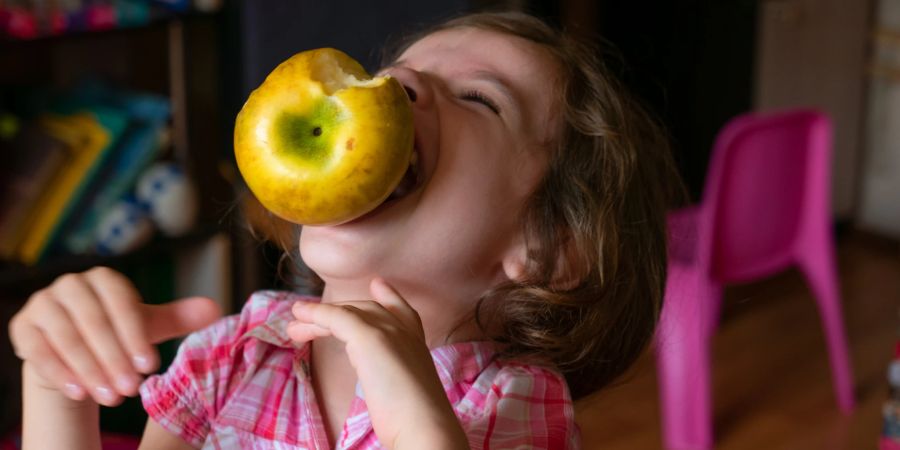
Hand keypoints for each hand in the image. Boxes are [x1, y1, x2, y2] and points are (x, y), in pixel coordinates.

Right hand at [9, 266, 221, 405]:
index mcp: (104, 278)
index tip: (151, 367)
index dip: (135, 336)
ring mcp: (43, 304)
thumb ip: (177, 317)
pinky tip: (80, 393)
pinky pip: (39, 351)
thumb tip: (216, 309)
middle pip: (93, 322)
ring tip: (111, 397)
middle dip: (114, 359)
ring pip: (67, 338)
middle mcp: (70, 285)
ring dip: (90, 370)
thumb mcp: (147, 326)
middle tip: (131, 390)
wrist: (73, 347)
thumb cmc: (117, 332)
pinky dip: (61, 372)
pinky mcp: (23, 326)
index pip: (121, 303)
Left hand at [286, 278, 468, 449]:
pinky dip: (316, 314)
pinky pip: (336, 318)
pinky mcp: (369, 337)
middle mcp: (405, 331)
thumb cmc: (414, 421)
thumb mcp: (406, 394)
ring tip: (293, 326)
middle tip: (307, 318)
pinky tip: (298, 317)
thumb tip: (386, 394)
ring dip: (317, 317)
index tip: (378, 286)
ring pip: (348, 313)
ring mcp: (389, 331)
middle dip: (337, 313)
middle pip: (367, 310)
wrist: (424, 425)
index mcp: (417, 344)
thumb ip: (394, 381)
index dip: (389, 297)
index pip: (403, 311)